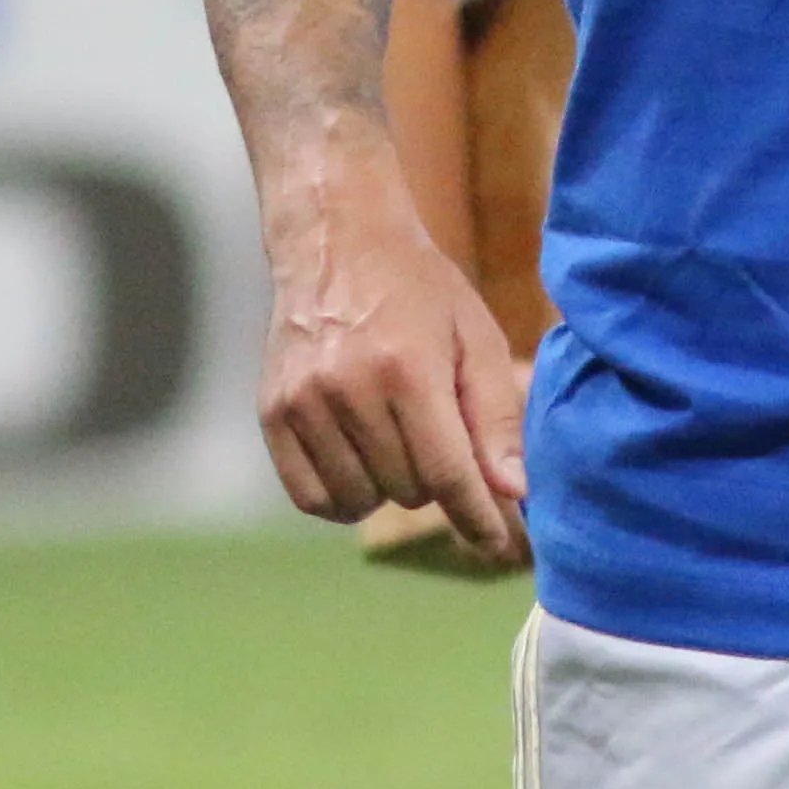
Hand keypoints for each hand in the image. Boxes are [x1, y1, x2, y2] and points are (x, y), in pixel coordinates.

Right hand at [257, 168, 531, 568]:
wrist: (338, 240)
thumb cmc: (421, 290)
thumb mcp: (476, 338)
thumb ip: (497, 417)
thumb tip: (516, 492)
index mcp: (408, 367)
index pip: (449, 472)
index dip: (479, 518)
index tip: (504, 549)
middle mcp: (350, 389)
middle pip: (409, 489)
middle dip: (438, 478)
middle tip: (438, 432)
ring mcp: (304, 404)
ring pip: (363, 500)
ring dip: (391, 486)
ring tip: (397, 434)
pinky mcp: (272, 415)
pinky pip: (312, 498)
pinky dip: (344, 495)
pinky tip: (361, 459)